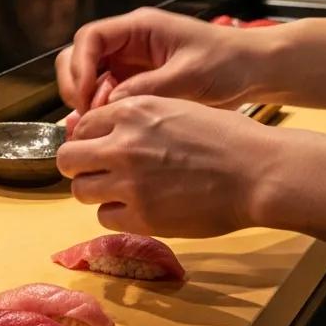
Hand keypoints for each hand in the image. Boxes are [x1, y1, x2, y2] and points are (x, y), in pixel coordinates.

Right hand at [55, 7, 268, 114]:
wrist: (253, 70)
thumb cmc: (227, 63)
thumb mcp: (189, 76)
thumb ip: (148, 88)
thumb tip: (110, 105)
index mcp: (140, 27)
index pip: (90, 37)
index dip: (80, 66)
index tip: (84, 96)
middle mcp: (129, 42)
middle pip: (81, 55)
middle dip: (75, 83)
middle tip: (83, 116)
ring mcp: (131, 63)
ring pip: (90, 77)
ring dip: (85, 101)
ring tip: (92, 128)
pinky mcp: (137, 82)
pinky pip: (106, 94)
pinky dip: (100, 111)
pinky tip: (104, 132)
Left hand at [57, 96, 274, 236]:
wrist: (257, 171)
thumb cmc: (225, 137)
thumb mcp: (175, 107)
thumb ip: (135, 116)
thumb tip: (100, 128)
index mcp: (132, 110)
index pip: (82, 125)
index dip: (87, 138)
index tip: (97, 148)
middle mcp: (123, 144)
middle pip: (68, 158)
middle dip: (78, 165)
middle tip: (96, 172)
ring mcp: (130, 183)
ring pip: (80, 190)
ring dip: (95, 191)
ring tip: (119, 192)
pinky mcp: (142, 217)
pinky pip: (104, 218)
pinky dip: (115, 215)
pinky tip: (138, 208)